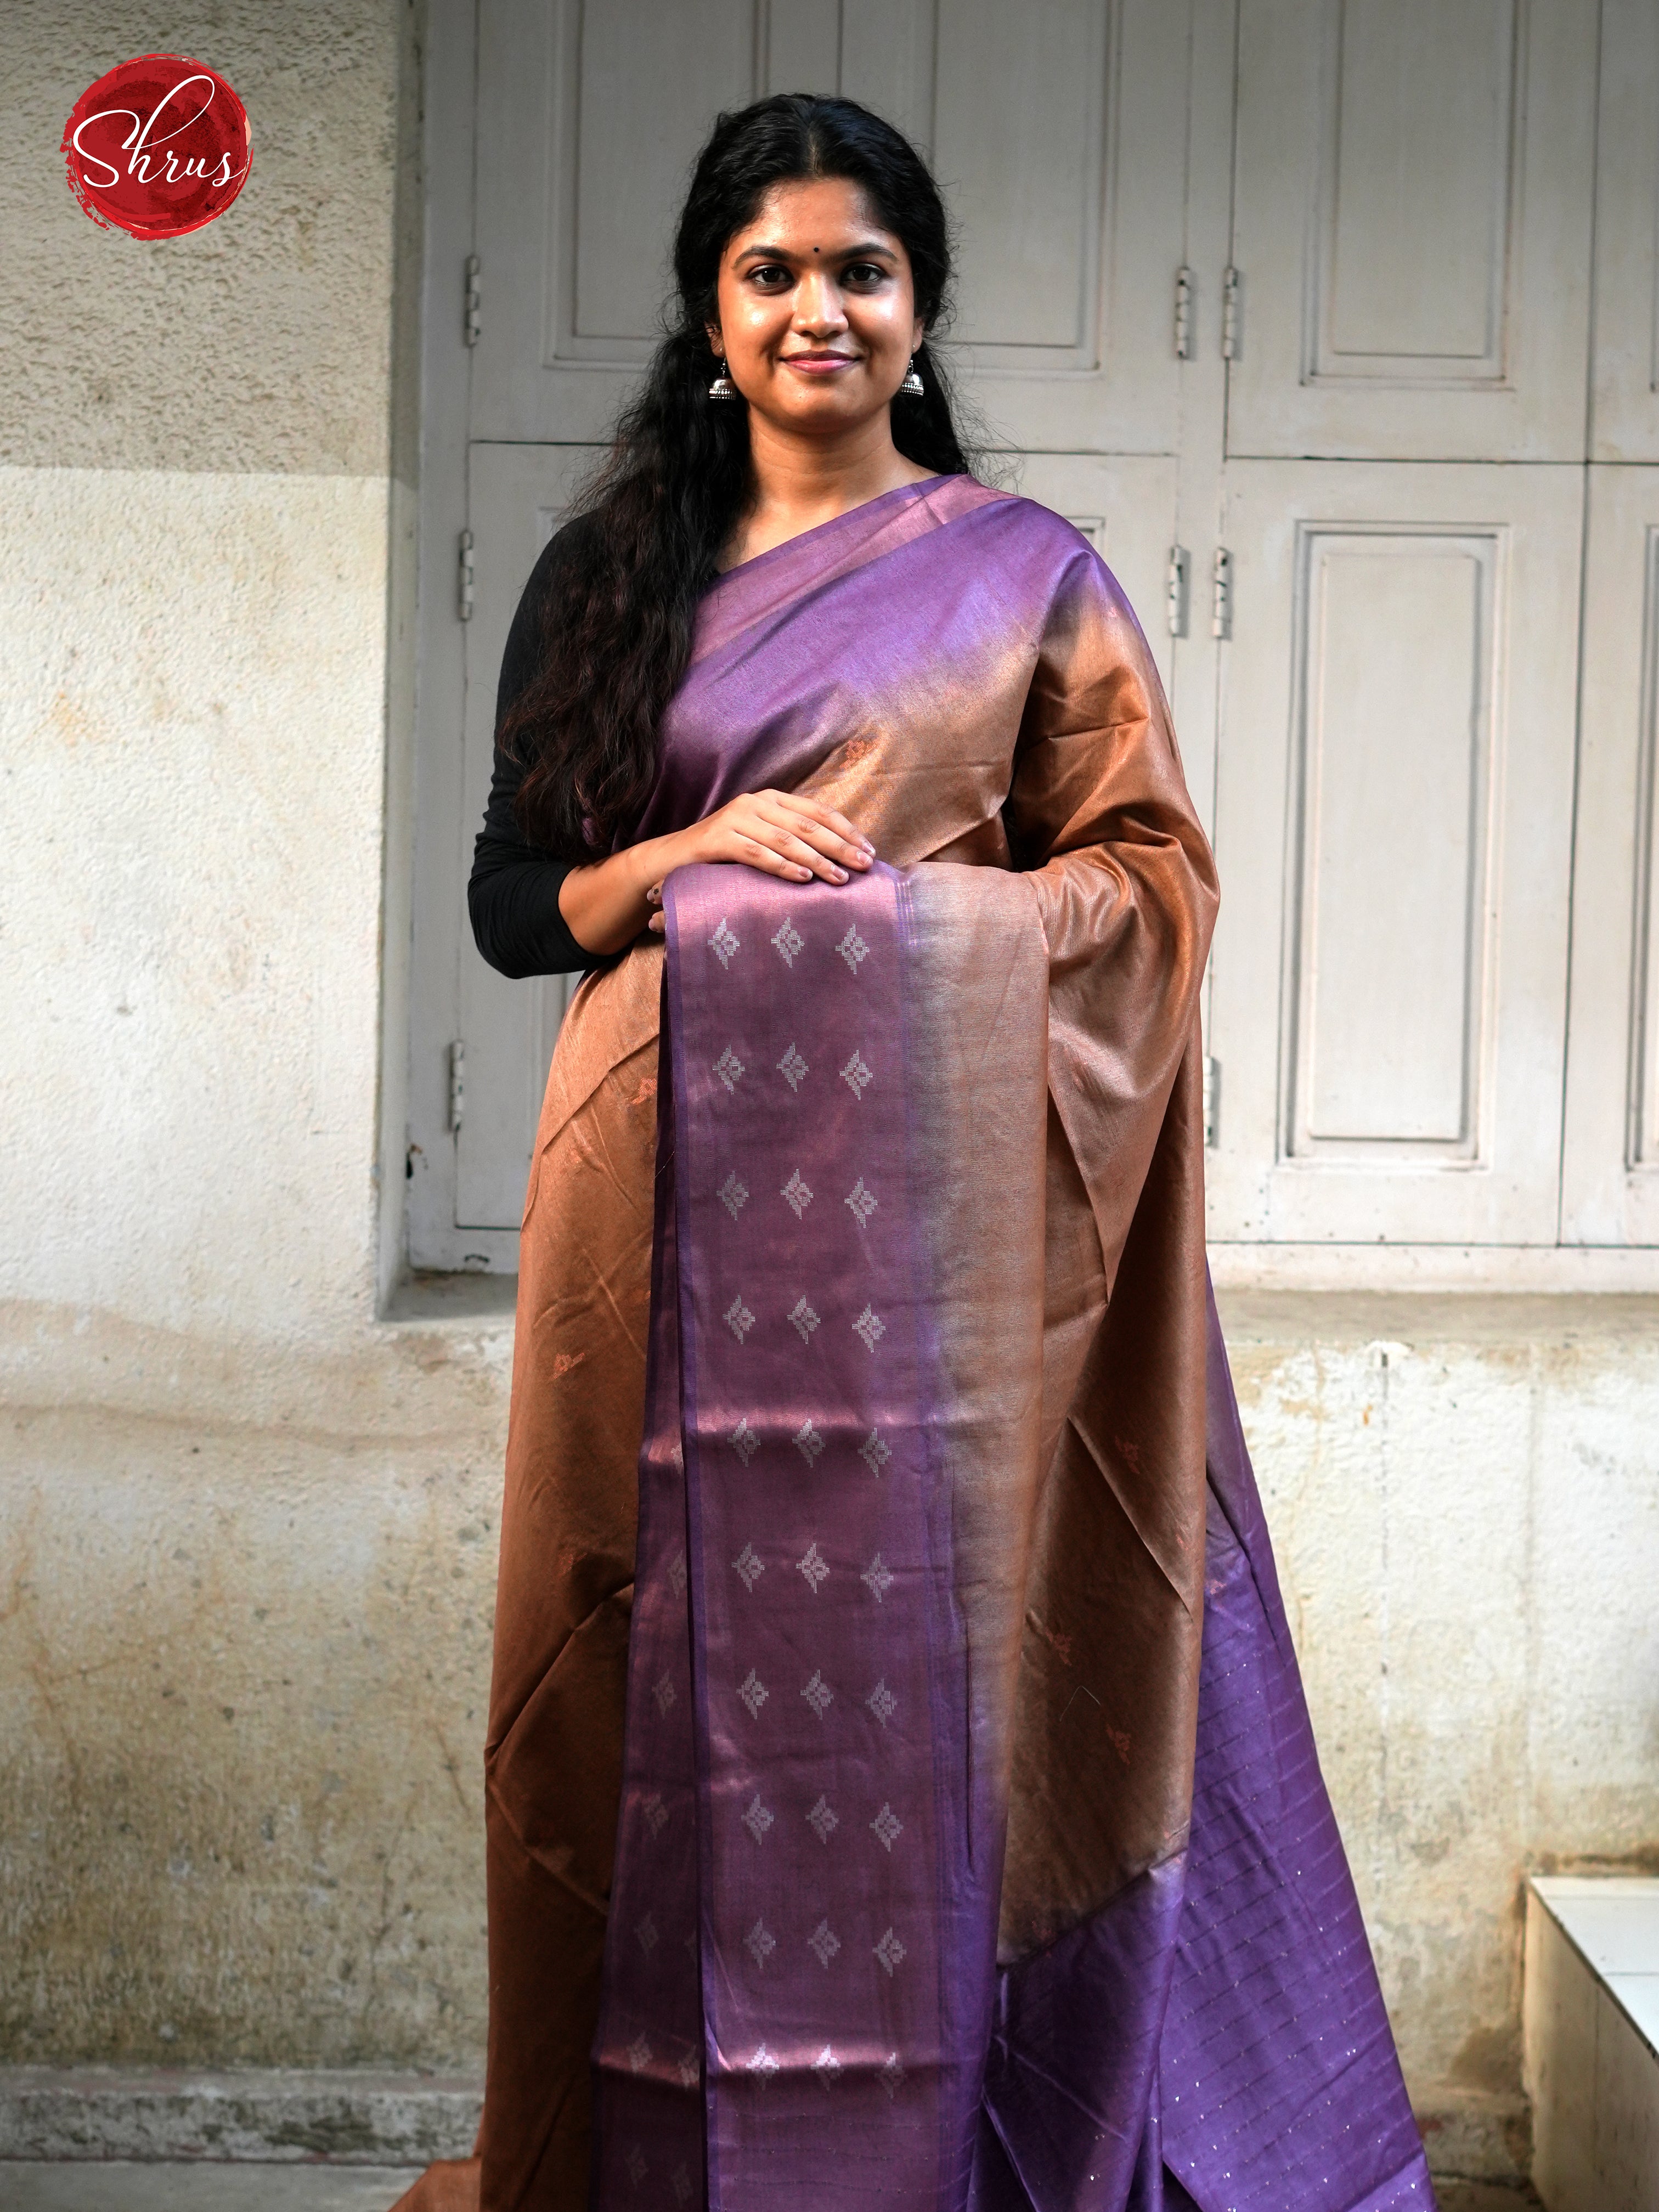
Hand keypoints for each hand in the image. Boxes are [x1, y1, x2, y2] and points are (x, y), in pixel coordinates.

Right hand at [645, 790, 873, 933]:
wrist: (673, 858)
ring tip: (839, 878)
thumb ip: (792, 840)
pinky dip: (782, 866)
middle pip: (807, 825)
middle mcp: (755, 803)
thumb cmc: (726, 855)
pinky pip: (757, 853)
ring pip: (785, 839)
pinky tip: (803, 878)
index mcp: (771, 800)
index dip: (846, 830)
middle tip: (863, 866)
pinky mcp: (718, 838)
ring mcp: (735, 818)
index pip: (818, 811)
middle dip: (839, 846)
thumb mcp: (762, 840)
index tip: (869, 851)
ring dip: (816, 860)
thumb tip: (839, 860)